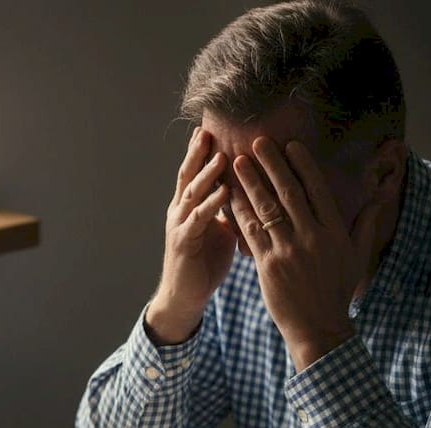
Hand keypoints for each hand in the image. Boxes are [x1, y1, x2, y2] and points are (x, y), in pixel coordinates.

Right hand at [146, 127, 233, 344]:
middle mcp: (180, 211)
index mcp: (189, 206)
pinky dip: (211, 203)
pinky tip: (225, 191)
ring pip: (192, 192)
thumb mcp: (221, 230)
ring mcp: (179, 225)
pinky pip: (198, 218)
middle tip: (209, 129)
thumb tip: (251, 191)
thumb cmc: (205, 263)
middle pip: (189, 174)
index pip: (195, 172)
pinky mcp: (183, 242)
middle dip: (198, 152)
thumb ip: (230, 210)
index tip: (214, 128)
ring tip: (222, 154)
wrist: (185, 297)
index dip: (202, 151)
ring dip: (207, 173)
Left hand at [231, 137, 381, 369]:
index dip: (303, 164)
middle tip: (259, 142)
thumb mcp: (358, 256)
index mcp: (334, 231)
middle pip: (289, 192)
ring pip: (267, 208)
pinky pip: (251, 232)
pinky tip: (230, 195)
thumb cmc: (338, 290)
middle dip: (273, 164)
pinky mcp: (268, 265)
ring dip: (252, 182)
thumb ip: (366, 224)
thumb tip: (380, 196)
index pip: (317, 189)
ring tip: (239, 161)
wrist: (319, 327)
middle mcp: (312, 237)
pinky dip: (240, 211)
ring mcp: (289, 251)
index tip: (291, 144)